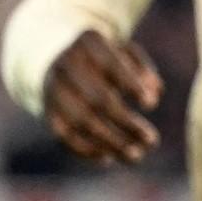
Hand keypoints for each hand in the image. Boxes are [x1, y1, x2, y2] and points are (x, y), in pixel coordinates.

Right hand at [41, 31, 161, 164]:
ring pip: (80, 122)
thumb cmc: (105, 56)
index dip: (130, 84)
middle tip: (152, 142)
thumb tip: (155, 93)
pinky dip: (86, 150)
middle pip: (96, 99)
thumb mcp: (125, 52)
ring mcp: (53, 90)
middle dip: (126, 123)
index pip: (111, 64)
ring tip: (136, 157)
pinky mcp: (46, 111)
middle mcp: (67, 65)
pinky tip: (108, 158)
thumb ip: (143, 69)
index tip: (151, 105)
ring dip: (110, 142)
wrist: (58, 57)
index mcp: (89, 42)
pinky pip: (63, 135)